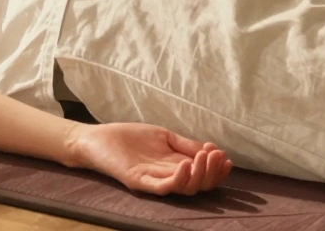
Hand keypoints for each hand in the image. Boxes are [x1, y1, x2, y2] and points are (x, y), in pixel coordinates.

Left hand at [68, 123, 232, 195]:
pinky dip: (177, 179)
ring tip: (206, 157)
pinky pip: (162, 187)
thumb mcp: (163, 136)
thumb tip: (211, 148)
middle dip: (212, 173)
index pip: (201, 175)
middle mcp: (166, 178)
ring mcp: (153, 181)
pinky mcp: (138, 181)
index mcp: (174, 167)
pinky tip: (186, 164)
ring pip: (183, 189)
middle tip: (218, 156)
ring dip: (199, 175)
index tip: (226, 158)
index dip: (216, 170)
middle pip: (197, 185)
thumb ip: (185, 143)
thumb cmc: (129, 137)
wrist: (97, 138)